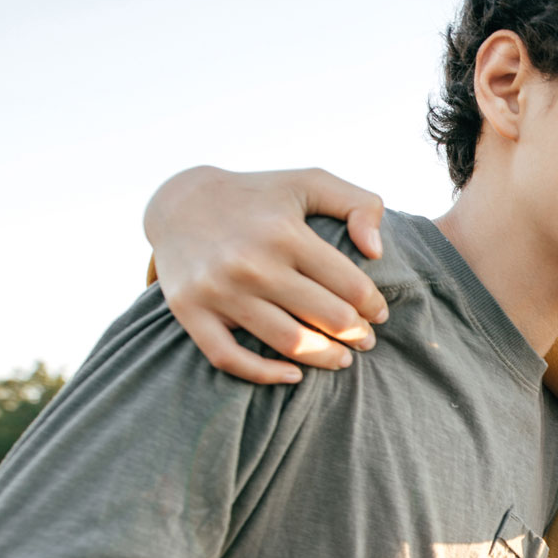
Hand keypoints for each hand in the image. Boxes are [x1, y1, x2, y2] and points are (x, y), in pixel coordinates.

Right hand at [143, 166, 388, 383]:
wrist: (179, 201)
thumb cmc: (259, 197)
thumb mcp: (310, 182)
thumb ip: (359, 205)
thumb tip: (376, 252)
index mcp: (285, 233)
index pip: (351, 286)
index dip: (373, 306)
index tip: (378, 313)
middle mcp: (251, 263)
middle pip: (327, 318)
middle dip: (358, 334)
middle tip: (365, 339)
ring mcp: (219, 290)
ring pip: (289, 343)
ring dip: (326, 358)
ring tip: (342, 357)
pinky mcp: (190, 311)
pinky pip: (230, 359)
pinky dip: (265, 374)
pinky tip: (294, 375)